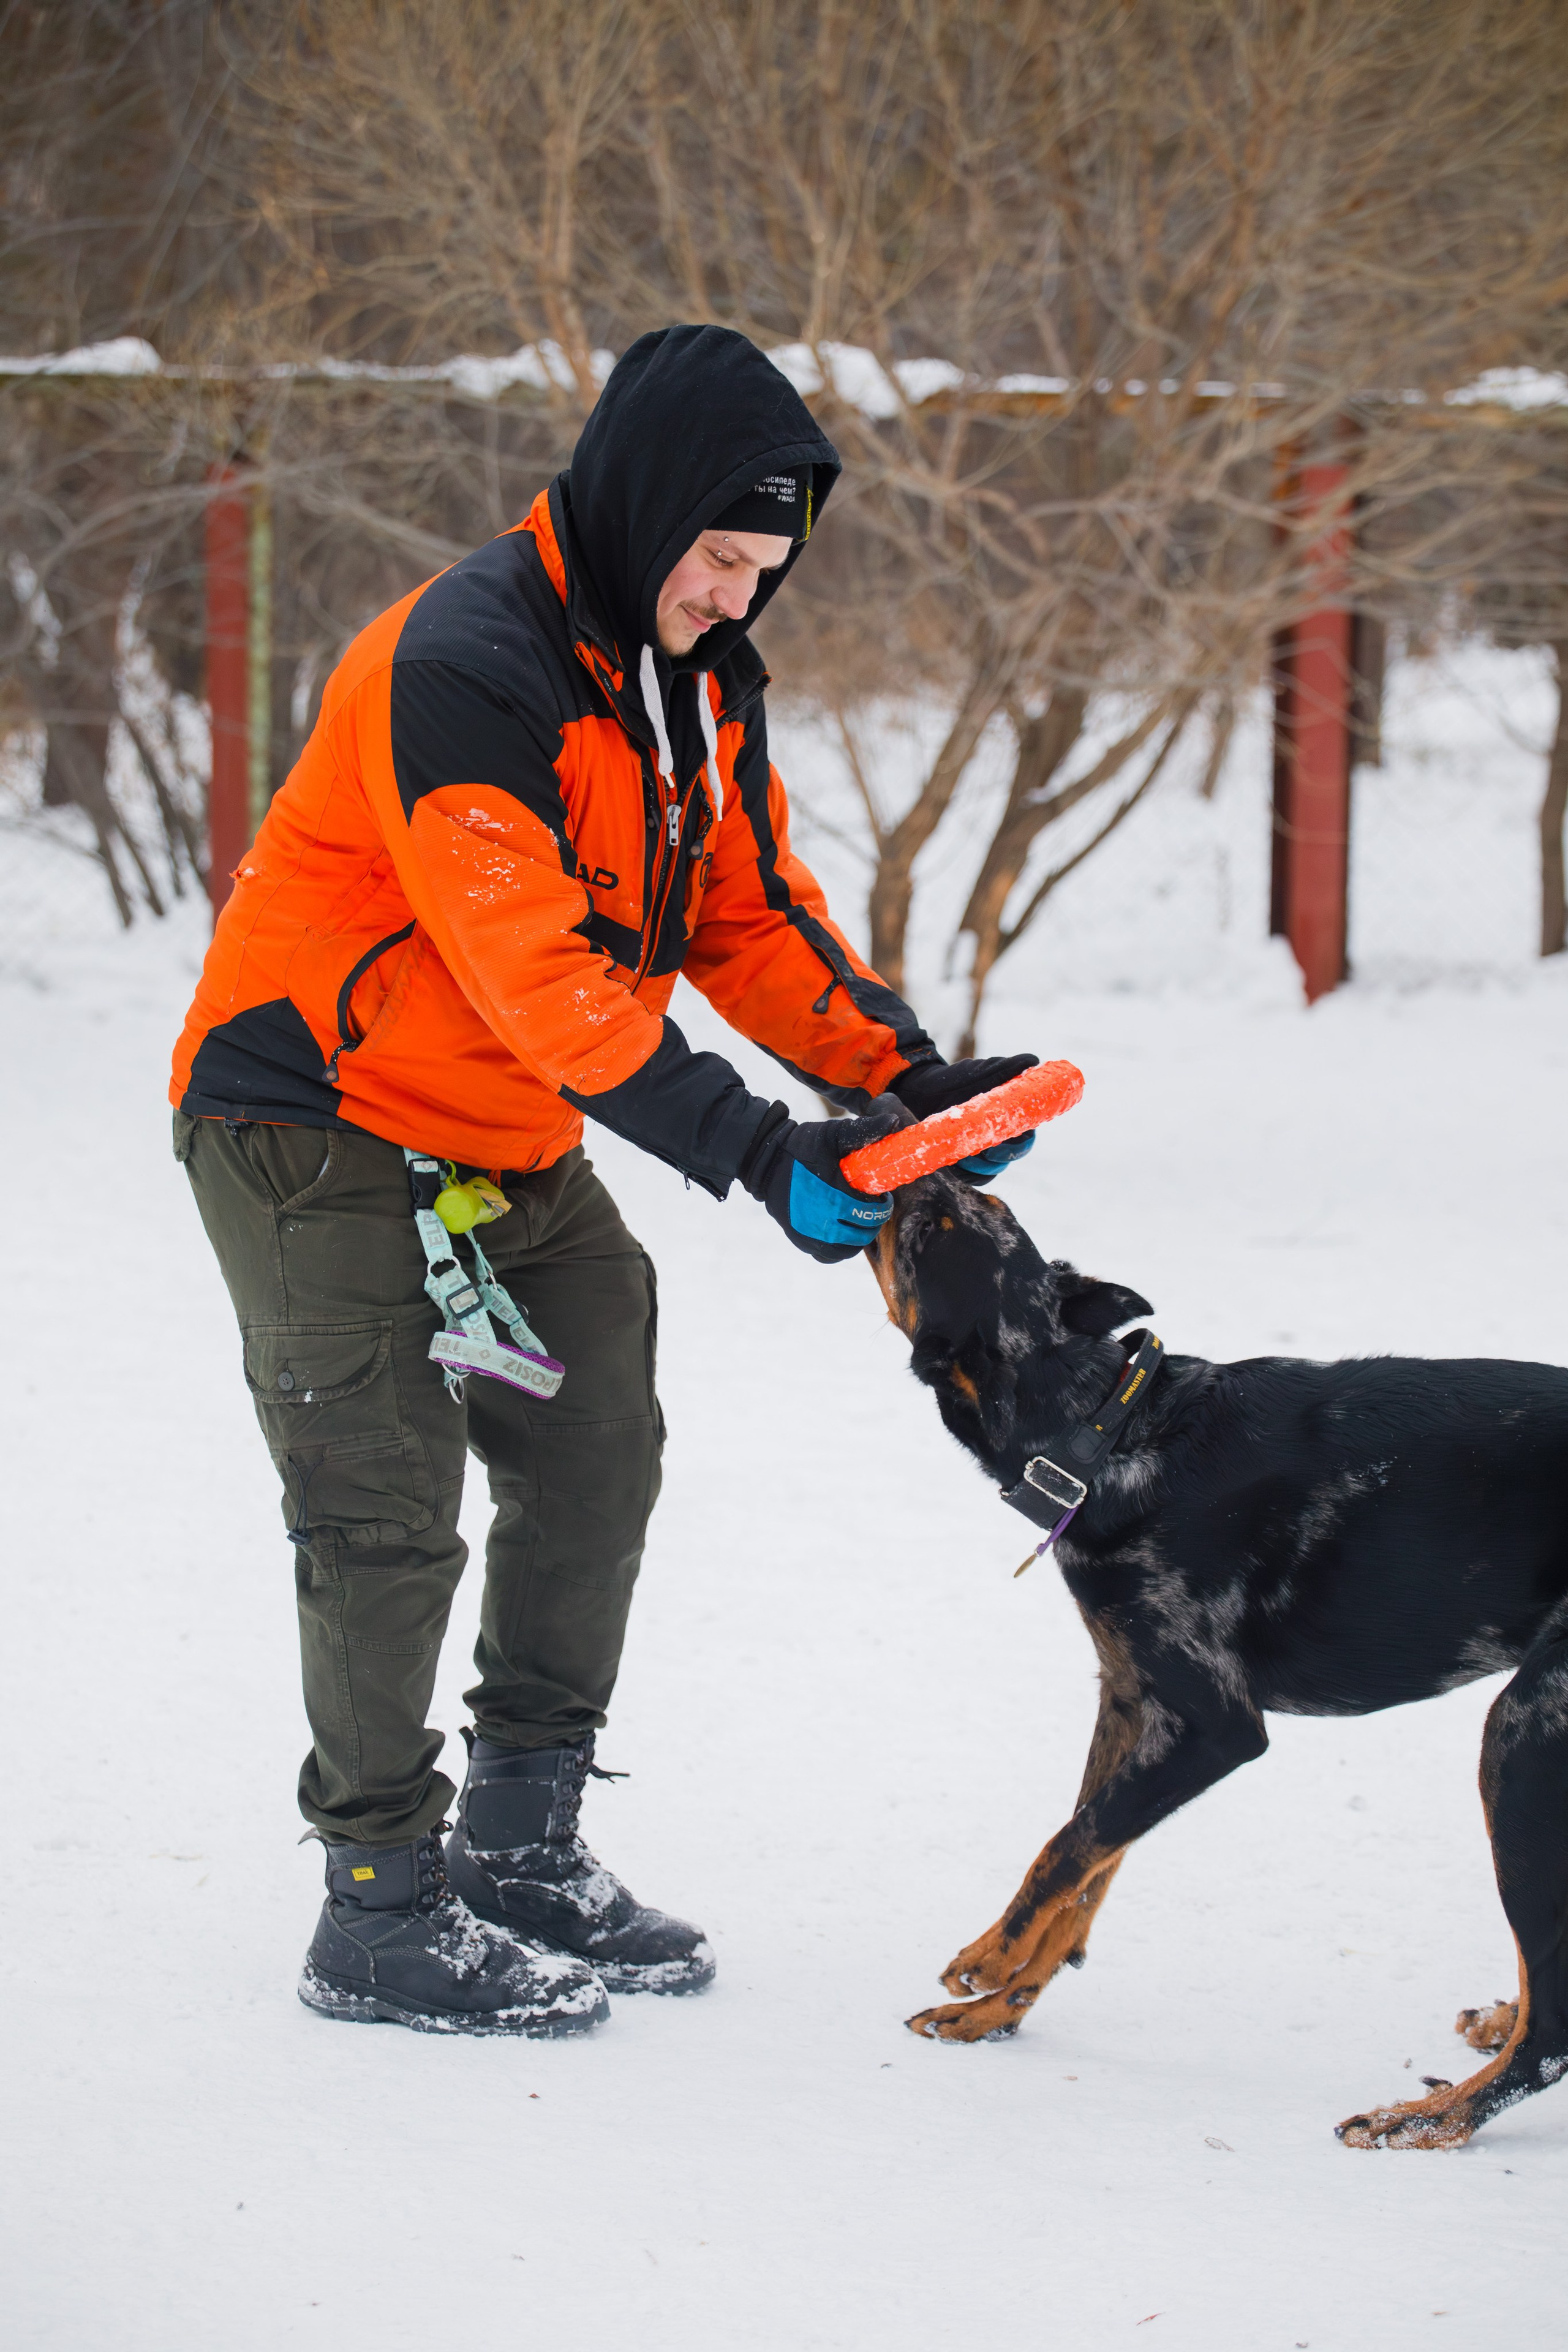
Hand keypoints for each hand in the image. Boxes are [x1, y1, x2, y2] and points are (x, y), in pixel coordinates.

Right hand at [740, 1099, 907, 1262]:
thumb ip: (864, 1130)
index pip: (872, 1212)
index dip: (881, 1205)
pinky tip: (841, 1230)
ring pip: (849, 1248)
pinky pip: (829, 1255)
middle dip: (872, 1220)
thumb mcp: (833, 1134)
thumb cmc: (802, 1146)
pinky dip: (839, 1247)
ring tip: (856, 1217)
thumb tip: (894, 1121)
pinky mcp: (800, 1242)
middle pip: (863, 1233)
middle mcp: (821, 1222)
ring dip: (858, 1235)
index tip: (878, 1195)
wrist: (765, 1162)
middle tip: (869, 1206)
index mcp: (834, 1197)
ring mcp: (809, 1235)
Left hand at [890, 1053, 1038, 1182]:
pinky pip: (972, 1179)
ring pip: (991, 1171)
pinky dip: (966, 1176)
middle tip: (982, 1151)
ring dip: (979, 1168)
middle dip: (998, 1158)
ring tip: (961, 1155)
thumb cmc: (953, 1080)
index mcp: (1007, 1118)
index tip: (1002, 1140)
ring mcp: (980, 1153)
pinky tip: (953, 1165)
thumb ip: (1006, 1068)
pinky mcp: (963, 1165)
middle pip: (1009, 1158)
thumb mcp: (978, 1073)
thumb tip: (1033, 1060)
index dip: (1020, 1144)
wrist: (920, 1091)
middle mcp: (997, 1137)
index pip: (1025, 1137)